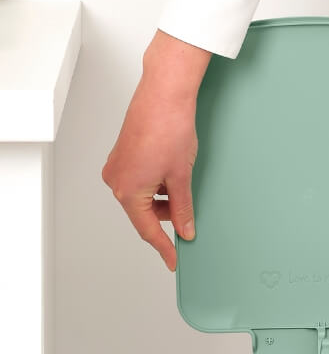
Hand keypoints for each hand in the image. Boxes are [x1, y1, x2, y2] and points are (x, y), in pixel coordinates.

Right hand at [102, 30, 210, 270]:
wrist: (165, 93)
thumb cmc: (170, 128)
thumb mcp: (181, 177)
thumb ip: (183, 209)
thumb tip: (185, 230)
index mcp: (128, 191)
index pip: (148, 230)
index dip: (164, 248)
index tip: (174, 261)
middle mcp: (116, 180)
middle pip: (144, 214)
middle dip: (167, 215)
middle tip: (188, 210)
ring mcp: (117, 166)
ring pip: (143, 197)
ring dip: (163, 197)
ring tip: (179, 176)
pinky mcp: (123, 156)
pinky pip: (140, 181)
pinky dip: (157, 184)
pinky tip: (171, 170)